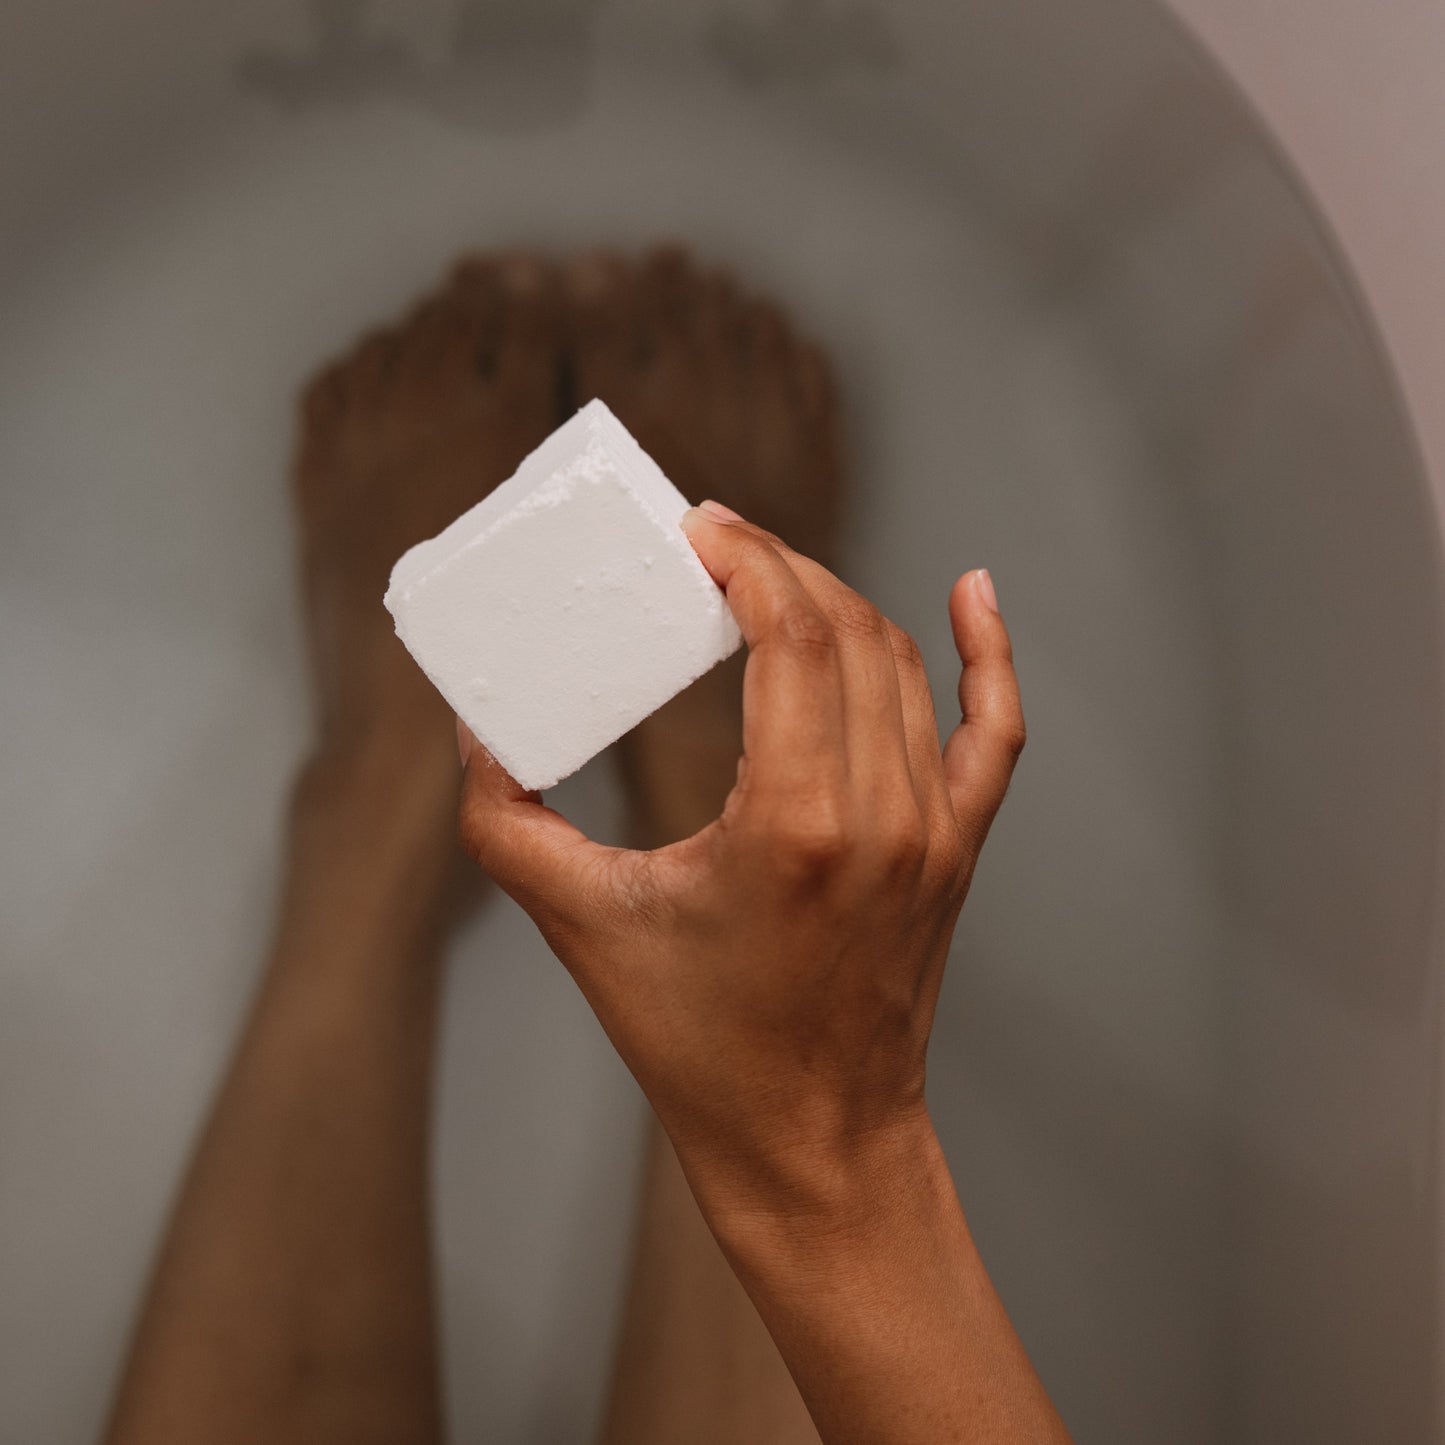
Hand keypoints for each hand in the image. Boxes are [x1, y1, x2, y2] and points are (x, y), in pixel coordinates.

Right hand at [456, 505, 1024, 1217]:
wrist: (812, 1140)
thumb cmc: (701, 1045)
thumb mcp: (583, 927)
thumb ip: (508, 824)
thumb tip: (474, 734)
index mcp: (795, 824)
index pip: (792, 635)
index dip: (747, 559)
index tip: (699, 527)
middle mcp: (883, 815)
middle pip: (846, 631)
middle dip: (778, 565)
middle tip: (714, 541)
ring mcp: (935, 831)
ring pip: (904, 663)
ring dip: (839, 600)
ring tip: (773, 573)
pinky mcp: (959, 850)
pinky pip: (995, 728)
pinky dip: (989, 654)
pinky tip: (973, 593)